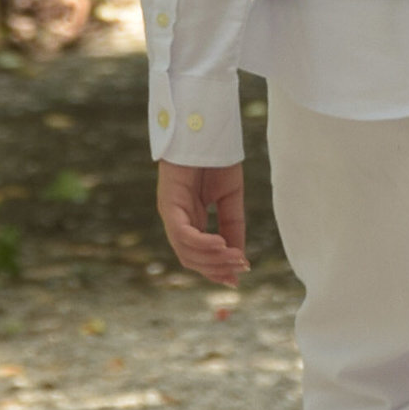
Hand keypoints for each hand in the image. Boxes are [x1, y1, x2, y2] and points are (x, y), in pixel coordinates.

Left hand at [158, 160, 247, 283]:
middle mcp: (177, 221)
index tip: (238, 278)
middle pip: (191, 259)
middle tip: (240, 270)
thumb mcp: (230, 199)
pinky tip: (222, 244)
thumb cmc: (216, 160)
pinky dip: (202, 243)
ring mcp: (170, 213)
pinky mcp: (168, 204)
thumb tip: (239, 258)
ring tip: (236, 256)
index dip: (216, 270)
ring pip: (186, 252)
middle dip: (216, 269)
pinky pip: (183, 233)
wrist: (204, 131)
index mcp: (190, 220)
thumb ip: (232, 227)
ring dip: (213, 259)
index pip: (198, 256)